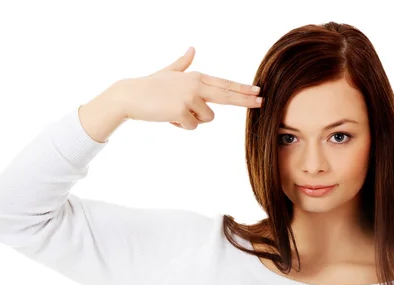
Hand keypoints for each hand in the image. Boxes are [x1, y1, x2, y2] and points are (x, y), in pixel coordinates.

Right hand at [120, 47, 262, 129]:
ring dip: (192, 120)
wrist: (131, 96)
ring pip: (206, 118)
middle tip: (262, 102)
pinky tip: (168, 117)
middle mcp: (196, 85)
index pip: (224, 84)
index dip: (242, 89)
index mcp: (196, 77)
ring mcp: (190, 98)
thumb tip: (192, 48)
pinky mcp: (183, 111)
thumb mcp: (170, 72)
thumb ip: (183, 63)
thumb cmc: (150, 86)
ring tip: (175, 111)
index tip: (258, 92)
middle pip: (227, 96)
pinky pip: (192, 126)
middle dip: (246, 100)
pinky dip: (181, 126)